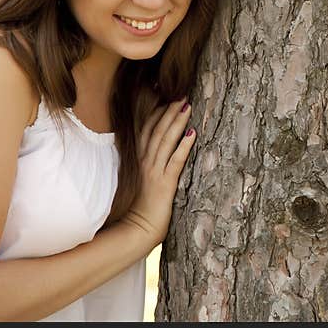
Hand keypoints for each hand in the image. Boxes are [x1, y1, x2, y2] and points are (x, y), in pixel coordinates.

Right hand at [123, 98, 195, 247]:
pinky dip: (184, 147)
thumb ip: (144, 167)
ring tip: (187, 106)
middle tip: (181, 95)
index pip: (146, 131)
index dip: (157, 114)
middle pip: (157, 131)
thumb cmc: (139, 210)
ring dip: (177, 122)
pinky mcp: (165, 185)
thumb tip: (153, 156)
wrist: (135, 231)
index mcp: (138, 162)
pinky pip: (176, 162)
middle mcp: (145, 163)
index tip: (166, 99)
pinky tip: (192, 134)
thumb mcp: (140, 183)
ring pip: (165, 141)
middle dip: (169, 112)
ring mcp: (154, 173)